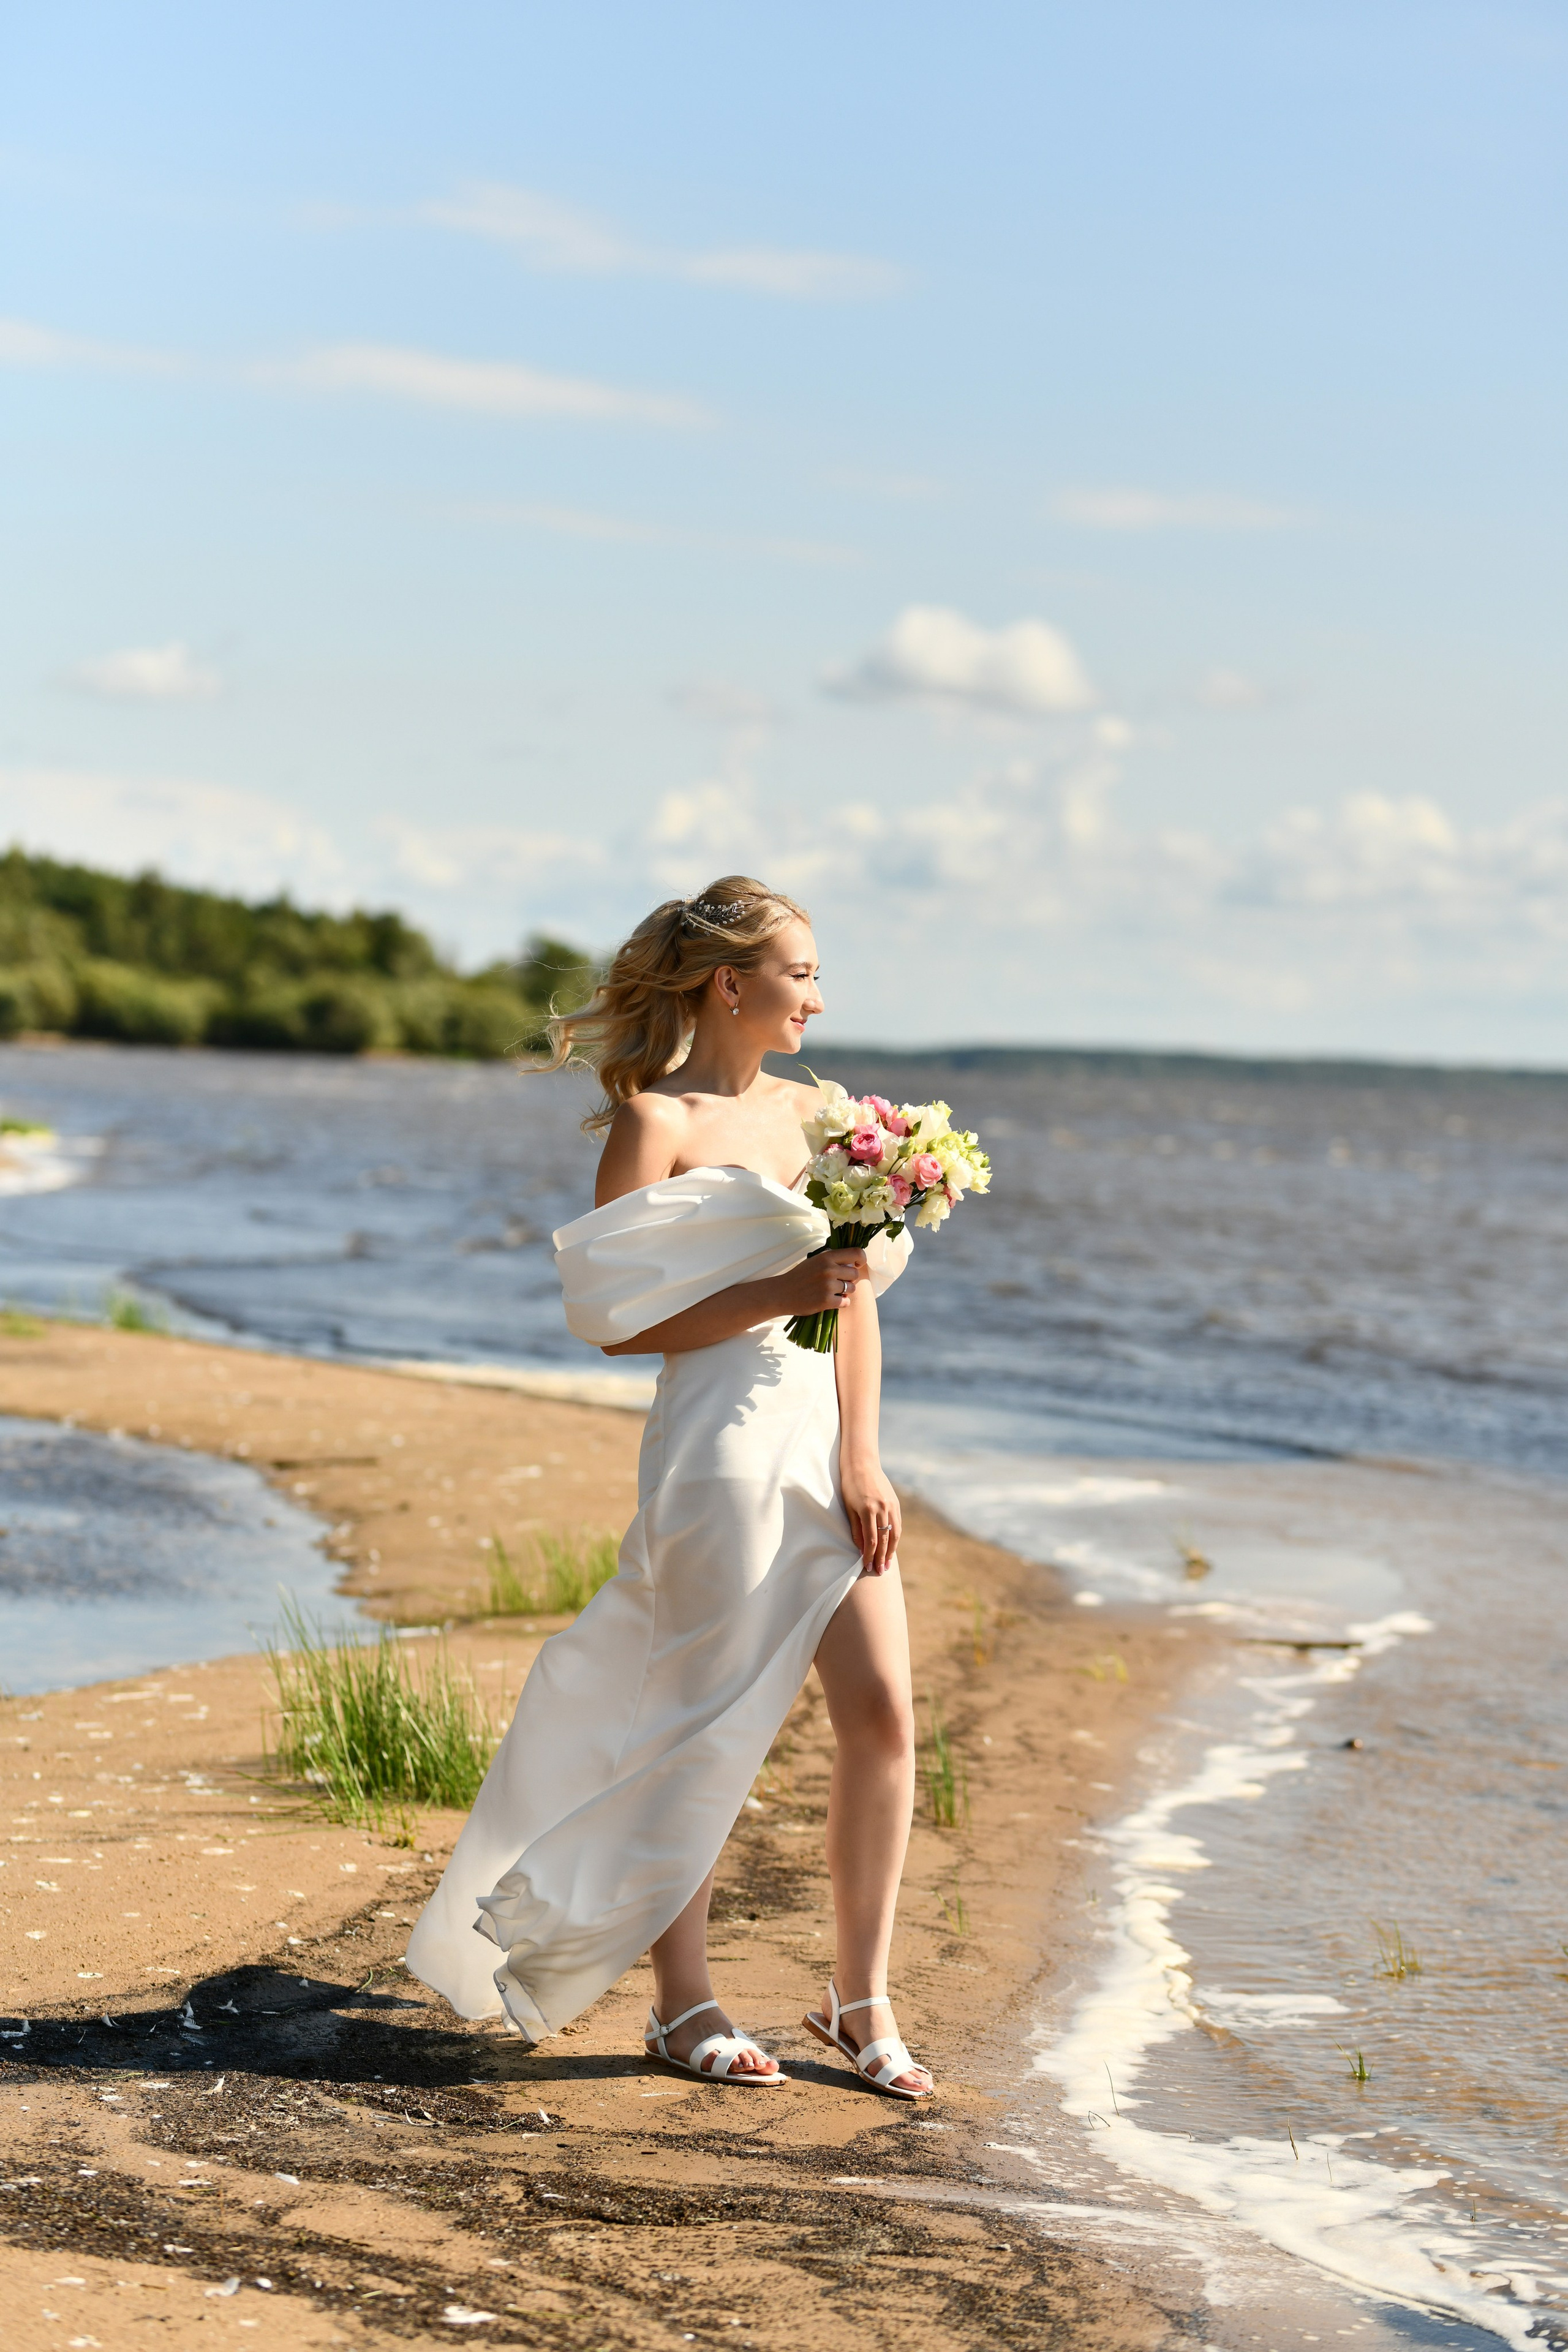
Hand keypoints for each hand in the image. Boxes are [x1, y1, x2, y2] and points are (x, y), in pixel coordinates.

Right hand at [777, 1248, 868, 1315]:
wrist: (782, 1293)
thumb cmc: (799, 1276)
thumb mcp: (815, 1261)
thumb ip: (832, 1260)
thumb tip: (852, 1263)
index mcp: (827, 1257)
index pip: (856, 1253)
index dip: (861, 1259)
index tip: (857, 1265)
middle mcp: (829, 1270)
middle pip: (855, 1274)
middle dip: (849, 1279)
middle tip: (838, 1282)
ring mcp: (828, 1286)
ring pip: (852, 1288)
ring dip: (845, 1292)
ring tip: (833, 1292)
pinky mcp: (826, 1301)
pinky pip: (846, 1302)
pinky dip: (841, 1303)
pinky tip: (832, 1301)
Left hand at [841, 1458, 900, 1575]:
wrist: (862, 1463)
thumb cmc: (849, 1485)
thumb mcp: (849, 1508)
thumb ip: (856, 1529)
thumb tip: (861, 1549)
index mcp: (868, 1510)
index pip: (871, 1540)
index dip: (870, 1556)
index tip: (867, 1567)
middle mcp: (882, 1508)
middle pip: (885, 1539)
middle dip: (882, 1557)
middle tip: (880, 1572)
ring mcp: (891, 1505)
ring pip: (895, 1533)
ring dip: (891, 1550)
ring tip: (887, 1563)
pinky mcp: (895, 1502)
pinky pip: (897, 1524)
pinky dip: (895, 1537)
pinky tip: (891, 1546)